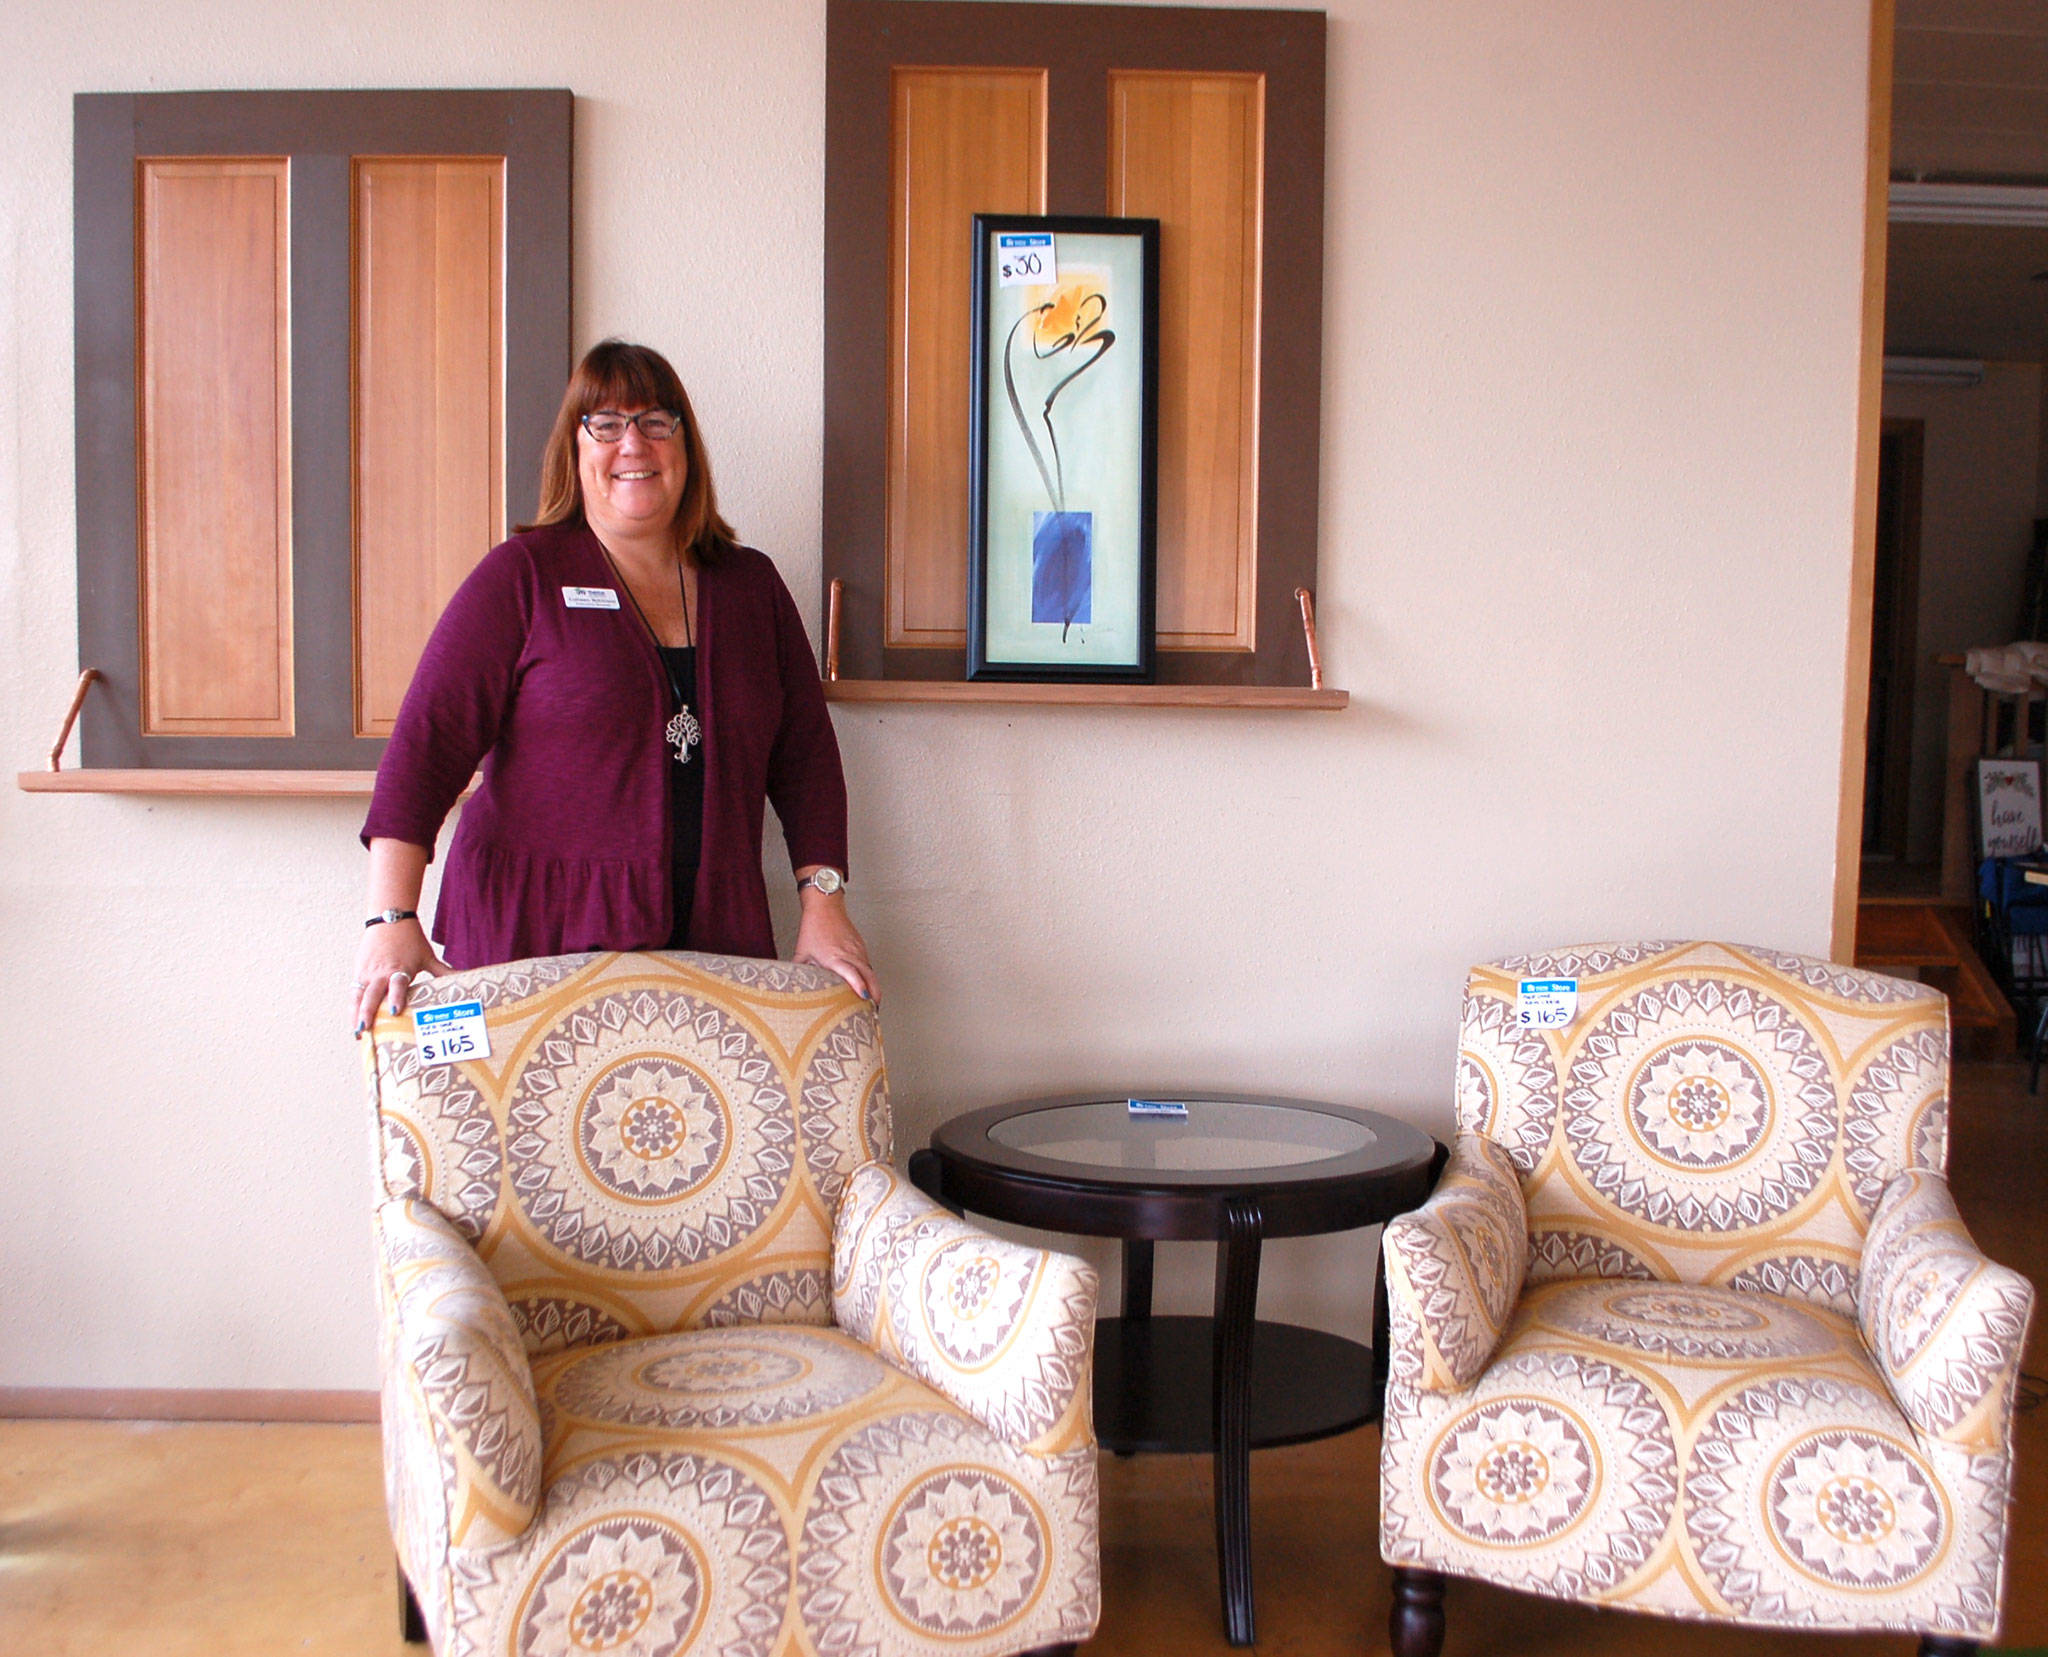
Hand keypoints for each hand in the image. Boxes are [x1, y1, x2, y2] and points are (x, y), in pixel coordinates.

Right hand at [353, 918, 451, 1034]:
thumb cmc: (411, 940)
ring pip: (358, 996)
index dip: (395, 998)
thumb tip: (464, 978)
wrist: (389, 919)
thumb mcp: (427, 956)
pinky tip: (353, 1021)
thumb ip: (443, 971)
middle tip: (365, 1030)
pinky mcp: (359, 971)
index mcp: (399, 968)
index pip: (396, 985)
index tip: (394, 1012)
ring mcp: (367, 972)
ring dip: (356, 1014)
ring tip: (357, 1033)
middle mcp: (381, 972)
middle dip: (367, 1012)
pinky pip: (354, 991)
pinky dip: (353, 1006)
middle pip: (372, 994)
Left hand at [793, 894, 877, 1002]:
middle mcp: (849, 954)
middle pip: (869, 975)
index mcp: (834, 957)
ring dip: (874, 986)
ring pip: (871, 971)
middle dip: (874, 993)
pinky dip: (869, 976)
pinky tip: (867, 985)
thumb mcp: (802, 953)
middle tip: (874, 1009)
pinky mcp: (861, 947)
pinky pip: (868, 964)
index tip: (864, 997)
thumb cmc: (813, 929)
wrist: (825, 908)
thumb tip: (793, 987)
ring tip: (872, 1002)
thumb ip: (800, 972)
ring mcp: (858, 950)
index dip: (859, 985)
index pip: (852, 973)